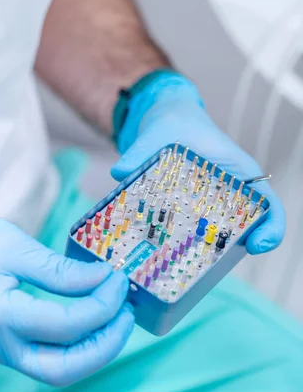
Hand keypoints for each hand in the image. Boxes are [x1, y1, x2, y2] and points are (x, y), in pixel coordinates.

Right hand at [0, 209, 133, 385]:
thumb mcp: (11, 245)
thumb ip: (59, 270)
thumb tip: (104, 280)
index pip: (66, 325)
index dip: (103, 305)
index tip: (120, 280)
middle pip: (63, 370)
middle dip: (105, 346)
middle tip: (127, 314)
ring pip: (54, 370)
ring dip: (92, 350)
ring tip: (115, 317)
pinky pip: (43, 356)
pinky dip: (73, 344)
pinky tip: (88, 318)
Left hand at [112, 72, 284, 253]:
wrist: (162, 127)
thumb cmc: (174, 125)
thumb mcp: (160, 132)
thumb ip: (142, 150)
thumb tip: (120, 171)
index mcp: (238, 173)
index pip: (268, 204)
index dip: (271, 227)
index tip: (257, 245)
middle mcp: (229, 195)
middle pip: (246, 229)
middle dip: (236, 249)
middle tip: (217, 264)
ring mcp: (209, 209)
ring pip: (218, 237)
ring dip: (206, 254)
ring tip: (187, 267)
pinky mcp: (188, 216)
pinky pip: (191, 236)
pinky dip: (181, 249)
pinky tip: (160, 257)